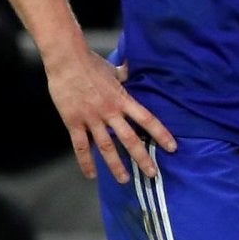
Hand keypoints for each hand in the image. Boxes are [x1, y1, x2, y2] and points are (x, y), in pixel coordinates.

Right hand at [45, 43, 175, 182]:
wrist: (66, 59)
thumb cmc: (91, 62)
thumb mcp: (113, 69)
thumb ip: (124, 74)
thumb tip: (131, 68)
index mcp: (123, 99)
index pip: (147, 119)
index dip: (161, 134)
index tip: (173, 148)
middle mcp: (110, 111)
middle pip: (129, 139)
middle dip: (142, 158)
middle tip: (152, 174)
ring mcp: (91, 118)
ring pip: (106, 147)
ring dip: (115, 165)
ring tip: (125, 180)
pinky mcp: (73, 121)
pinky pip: (80, 146)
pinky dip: (86, 161)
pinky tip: (91, 175)